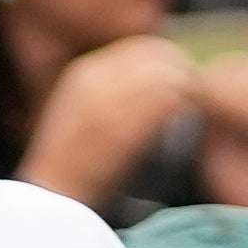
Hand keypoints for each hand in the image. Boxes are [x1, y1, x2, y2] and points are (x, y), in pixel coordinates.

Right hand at [15, 33, 201, 208]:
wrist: (50, 199)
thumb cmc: (73, 165)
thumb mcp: (82, 114)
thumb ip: (110, 91)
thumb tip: (153, 80)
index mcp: (83, 73)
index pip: (140, 47)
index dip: (169, 59)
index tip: (184, 79)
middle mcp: (93, 79)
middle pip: (156, 54)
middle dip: (183, 69)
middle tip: (197, 92)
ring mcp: (105, 101)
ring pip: (165, 75)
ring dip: (188, 87)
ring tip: (196, 105)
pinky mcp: (120, 126)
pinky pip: (165, 100)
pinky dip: (183, 105)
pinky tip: (188, 118)